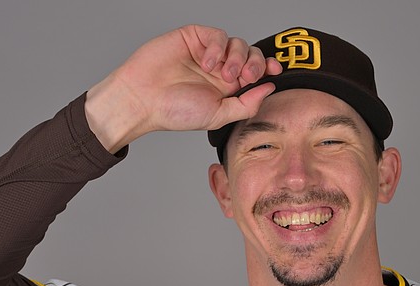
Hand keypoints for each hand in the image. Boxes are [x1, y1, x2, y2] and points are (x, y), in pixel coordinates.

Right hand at [85, 25, 281, 151]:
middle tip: (246, 76)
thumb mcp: (218, 116)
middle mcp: (220, 69)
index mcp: (228, 88)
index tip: (276, 72)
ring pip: (237, 43)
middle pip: (251, 56)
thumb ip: (246, 104)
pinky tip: (207, 63)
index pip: (256, 73)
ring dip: (237, 57)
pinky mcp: (194, 38)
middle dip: (255, 64)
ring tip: (222, 74)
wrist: (144, 99)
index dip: (268, 69)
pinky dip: (218, 48)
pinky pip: (217, 35)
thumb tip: (270, 88)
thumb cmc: (175, 111)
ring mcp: (208, 52)